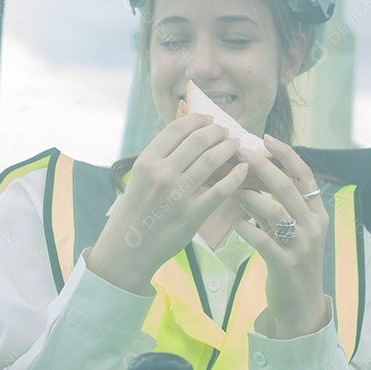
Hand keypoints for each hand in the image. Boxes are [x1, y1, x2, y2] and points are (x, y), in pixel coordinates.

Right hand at [88, 112, 248, 293]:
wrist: (127, 250)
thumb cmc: (136, 210)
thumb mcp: (140, 177)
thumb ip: (161, 156)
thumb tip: (187, 133)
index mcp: (146, 161)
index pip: (177, 128)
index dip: (198, 119)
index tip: (210, 119)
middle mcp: (161, 174)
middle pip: (198, 139)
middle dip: (218, 131)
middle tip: (227, 132)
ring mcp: (177, 195)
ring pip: (211, 160)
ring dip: (228, 147)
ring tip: (235, 145)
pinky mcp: (192, 215)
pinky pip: (221, 190)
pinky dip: (236, 175)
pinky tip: (243, 168)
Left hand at [230, 134, 329, 338]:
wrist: (301, 306)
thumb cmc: (292, 261)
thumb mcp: (291, 231)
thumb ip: (276, 206)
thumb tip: (249, 177)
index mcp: (317, 213)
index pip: (304, 175)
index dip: (286, 155)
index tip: (266, 138)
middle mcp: (313, 226)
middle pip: (288, 187)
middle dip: (263, 166)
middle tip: (240, 153)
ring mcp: (302, 246)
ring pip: (276, 211)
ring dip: (250, 196)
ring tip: (230, 188)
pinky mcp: (286, 265)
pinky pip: (263, 241)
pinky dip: (246, 228)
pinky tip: (233, 221)